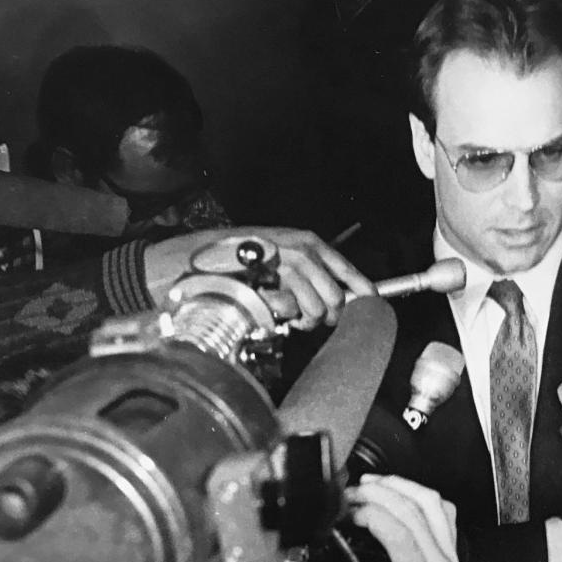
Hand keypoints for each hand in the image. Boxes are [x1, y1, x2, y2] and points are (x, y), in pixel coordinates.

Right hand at [143, 227, 374, 327]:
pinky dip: (285, 319)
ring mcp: (286, 267)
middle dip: (327, 314)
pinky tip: (272, 312)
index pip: (348, 270)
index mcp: (306, 242)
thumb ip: (306, 272)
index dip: (363, 291)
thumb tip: (338, 295)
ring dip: (305, 320)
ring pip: (317, 309)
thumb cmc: (230, 260)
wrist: (189, 260)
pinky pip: (292, 313)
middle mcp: (301, 251)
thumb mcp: (276, 256)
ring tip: (285, 314)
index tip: (372, 304)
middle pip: (336, 297)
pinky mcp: (271, 283)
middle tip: (309, 318)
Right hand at [345, 474, 457, 561]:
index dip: (374, 516)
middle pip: (413, 513)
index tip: (350, 512)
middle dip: (379, 494)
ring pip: (429, 503)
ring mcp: (451, 556)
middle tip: (352, 492)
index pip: (402, 539)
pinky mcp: (452, 549)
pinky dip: (418, 491)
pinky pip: (441, 508)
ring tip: (371, 483)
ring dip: (398, 486)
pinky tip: (398, 489)